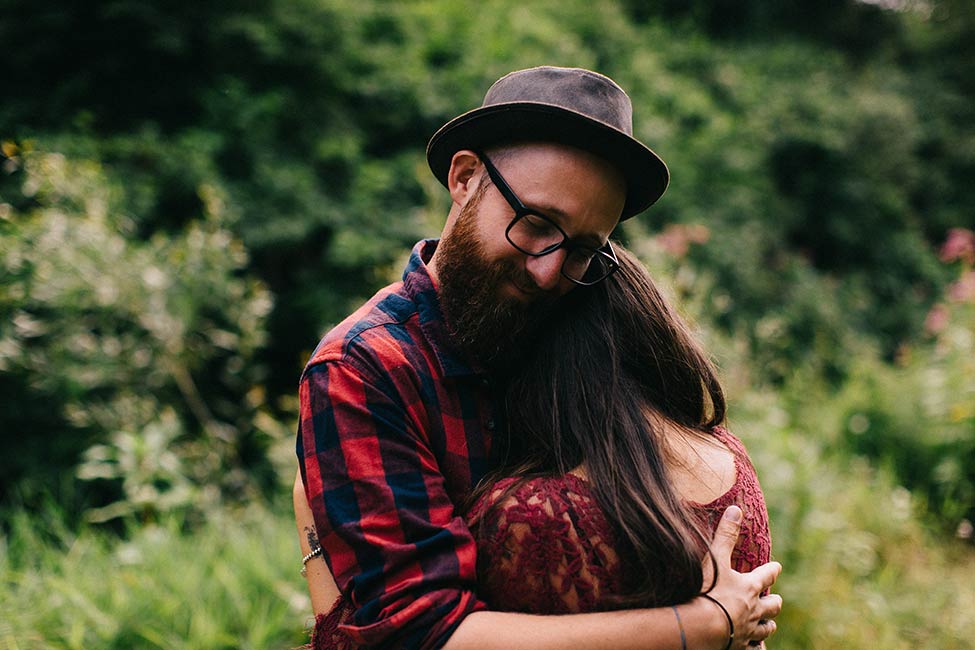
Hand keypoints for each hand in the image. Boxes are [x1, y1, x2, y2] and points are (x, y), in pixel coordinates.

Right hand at [699, 506, 781, 648]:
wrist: (700, 627)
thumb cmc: (708, 590)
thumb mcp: (715, 558)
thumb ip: (725, 534)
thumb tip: (736, 508)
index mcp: (749, 588)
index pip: (767, 575)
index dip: (772, 570)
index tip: (777, 566)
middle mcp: (753, 610)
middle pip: (772, 606)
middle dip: (775, 602)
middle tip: (776, 600)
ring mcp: (748, 630)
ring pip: (767, 628)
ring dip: (768, 624)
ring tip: (769, 623)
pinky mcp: (739, 647)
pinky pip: (755, 649)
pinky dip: (757, 647)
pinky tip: (756, 647)